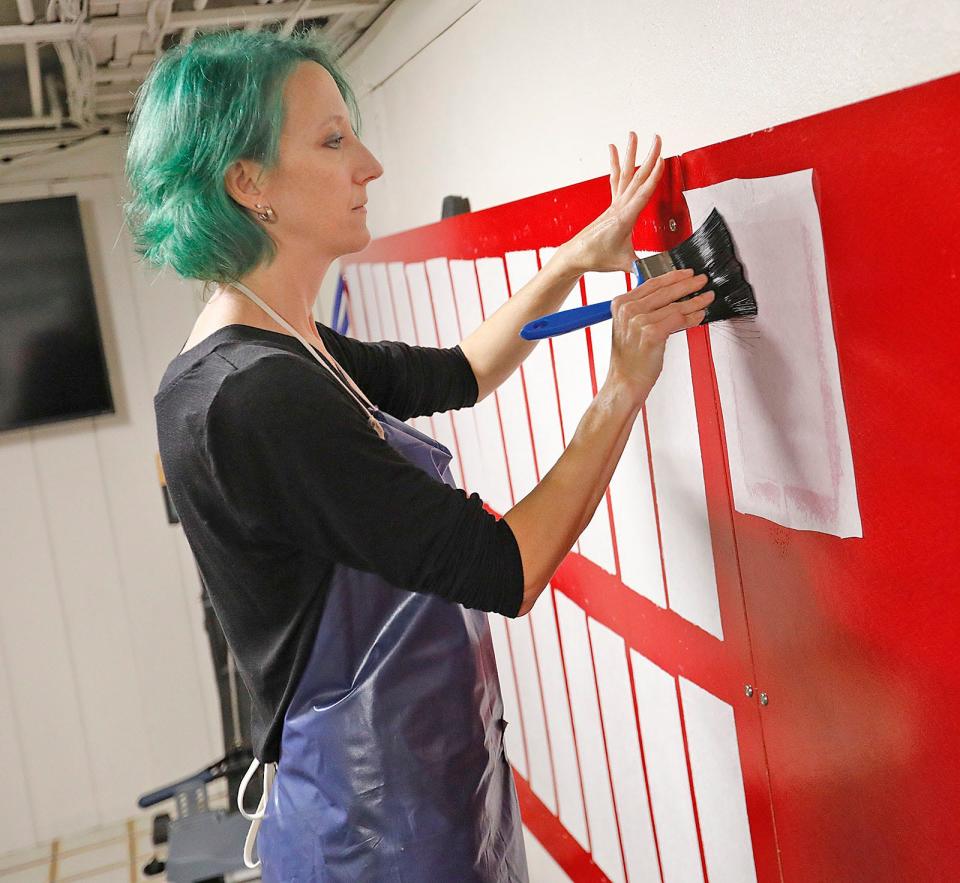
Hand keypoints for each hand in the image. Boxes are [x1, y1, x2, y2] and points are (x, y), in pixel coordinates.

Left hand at [562, 132, 664, 275]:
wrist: (575, 256)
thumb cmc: (597, 258)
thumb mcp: (624, 265)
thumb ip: (644, 267)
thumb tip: (662, 274)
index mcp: (625, 218)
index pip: (643, 193)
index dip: (654, 176)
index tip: (662, 159)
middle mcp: (619, 207)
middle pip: (637, 177)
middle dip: (649, 157)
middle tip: (658, 138)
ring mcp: (614, 205)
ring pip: (626, 174)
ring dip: (631, 154)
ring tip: (634, 134)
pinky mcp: (611, 206)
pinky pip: (615, 180)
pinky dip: (615, 164)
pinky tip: (613, 149)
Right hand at [607, 268, 713, 395]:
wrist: (624, 382)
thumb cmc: (629, 359)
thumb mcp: (629, 327)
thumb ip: (644, 309)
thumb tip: (671, 296)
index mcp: (620, 304)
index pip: (651, 283)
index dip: (672, 277)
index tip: (687, 273)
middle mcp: (628, 310)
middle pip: (664, 291)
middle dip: (688, 284)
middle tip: (702, 280)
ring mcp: (638, 321)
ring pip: (675, 306)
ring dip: (695, 301)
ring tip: (707, 297)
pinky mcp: (651, 333)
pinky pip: (678, 319)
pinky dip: (692, 317)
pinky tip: (700, 315)